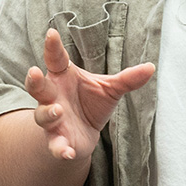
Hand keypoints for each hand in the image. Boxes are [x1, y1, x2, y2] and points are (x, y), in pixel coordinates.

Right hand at [23, 27, 155, 161]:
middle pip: (38, 87)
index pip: (55, 59)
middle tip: (34, 71)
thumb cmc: (91, 103)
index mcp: (63, 77)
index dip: (52, 47)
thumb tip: (151, 67)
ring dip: (48, 113)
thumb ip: (127, 79)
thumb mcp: (110, 89)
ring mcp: (52, 119)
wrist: (83, 134)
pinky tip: (67, 152)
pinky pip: (55, 145)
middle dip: (34, 80)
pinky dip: (59, 149)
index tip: (52, 33)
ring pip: (42, 115)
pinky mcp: (58, 140)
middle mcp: (53, 96)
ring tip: (59, 111)